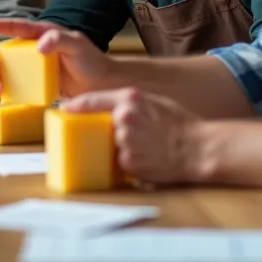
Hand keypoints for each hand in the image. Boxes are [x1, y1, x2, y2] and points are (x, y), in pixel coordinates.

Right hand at [0, 18, 111, 98]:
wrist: (100, 84)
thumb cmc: (92, 61)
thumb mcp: (78, 45)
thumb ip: (59, 40)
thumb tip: (39, 46)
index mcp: (43, 34)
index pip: (20, 28)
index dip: (3, 25)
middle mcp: (35, 48)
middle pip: (6, 51)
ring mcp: (34, 66)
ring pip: (7, 69)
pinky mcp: (36, 82)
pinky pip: (17, 84)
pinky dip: (7, 89)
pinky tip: (5, 96)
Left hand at [62, 88, 203, 184]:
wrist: (198, 148)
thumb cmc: (180, 124)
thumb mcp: (154, 101)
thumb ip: (128, 103)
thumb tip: (107, 110)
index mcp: (129, 99)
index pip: (90, 101)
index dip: (74, 107)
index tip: (63, 110)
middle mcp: (123, 118)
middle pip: (97, 127)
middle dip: (102, 133)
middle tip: (117, 135)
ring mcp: (124, 141)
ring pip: (108, 146)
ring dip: (117, 149)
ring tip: (143, 148)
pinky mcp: (128, 162)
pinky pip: (119, 163)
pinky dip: (128, 163)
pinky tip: (146, 159)